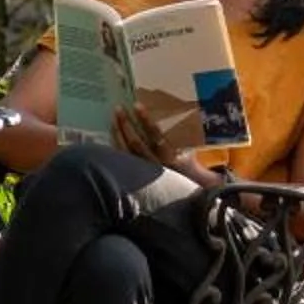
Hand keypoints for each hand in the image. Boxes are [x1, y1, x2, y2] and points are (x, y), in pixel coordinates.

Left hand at [113, 104, 233, 180]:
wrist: (186, 197)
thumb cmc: (189, 170)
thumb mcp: (191, 154)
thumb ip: (184, 140)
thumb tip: (186, 114)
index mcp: (170, 157)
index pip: (156, 136)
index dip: (146, 121)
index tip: (137, 105)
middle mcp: (155, 164)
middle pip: (136, 143)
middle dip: (126, 125)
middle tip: (119, 108)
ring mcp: (143, 171)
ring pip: (125, 152)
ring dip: (118, 133)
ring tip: (113, 117)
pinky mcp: (134, 175)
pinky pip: (121, 159)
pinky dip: (115, 146)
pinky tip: (112, 134)